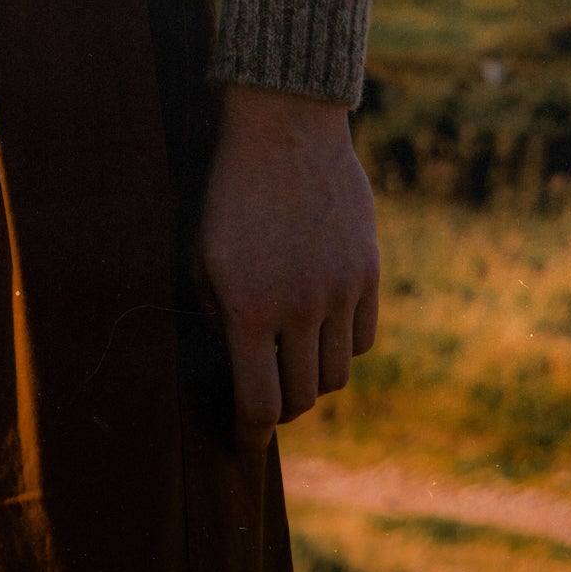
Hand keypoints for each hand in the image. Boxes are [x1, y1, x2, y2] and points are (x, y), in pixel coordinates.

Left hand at [197, 83, 379, 451]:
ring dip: (312, 377)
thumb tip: (237, 370)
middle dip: (280, 408)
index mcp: (249, 308)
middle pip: (302, 398)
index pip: (258, 404)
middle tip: (265, 397)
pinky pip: (362, 340)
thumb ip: (218, 318)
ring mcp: (340, 291)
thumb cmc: (230, 191)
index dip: (249, 435)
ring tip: (292, 359)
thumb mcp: (202, 254)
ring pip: (335, 375)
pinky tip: (321, 330)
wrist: (284, 126)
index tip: (244, 445)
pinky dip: (341, 347)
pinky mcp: (368, 273)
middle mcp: (299, 308)